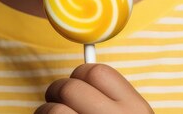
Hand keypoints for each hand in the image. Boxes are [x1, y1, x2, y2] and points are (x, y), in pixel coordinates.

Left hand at [34, 63, 153, 113]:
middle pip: (72, 88)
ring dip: (45, 111)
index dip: (81, 73)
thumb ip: (115, 100)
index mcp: (137, 110)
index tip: (76, 82)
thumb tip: (83, 74)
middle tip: (54, 99)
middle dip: (58, 90)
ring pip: (54, 110)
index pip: (99, 72)